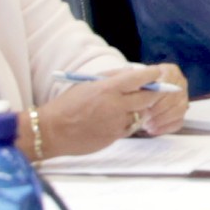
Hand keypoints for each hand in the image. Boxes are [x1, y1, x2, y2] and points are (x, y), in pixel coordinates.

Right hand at [26, 75, 148, 162]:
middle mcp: (115, 105)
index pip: (138, 78)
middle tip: (154, 91)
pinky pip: (130, 127)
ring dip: (138, 109)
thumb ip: (111, 77)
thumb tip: (132, 73)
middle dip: (154, 93)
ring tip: (125, 106)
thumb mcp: (87, 84)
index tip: (157, 72)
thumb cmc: (68, 105)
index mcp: (107, 88)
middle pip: (148, 98)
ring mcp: (117, 122)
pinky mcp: (115, 137)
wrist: (52, 131)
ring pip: (140, 114)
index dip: (151, 75)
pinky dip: (128, 122)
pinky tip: (114, 120)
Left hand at [126, 65, 189, 136]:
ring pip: (178, 111)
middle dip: (158, 109)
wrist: (140, 91)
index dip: (157, 94)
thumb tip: (139, 88)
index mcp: (170, 71)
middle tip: (144, 115)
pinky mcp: (181, 113)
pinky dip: (165, 128)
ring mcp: (183, 98)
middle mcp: (180, 83)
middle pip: (174, 97)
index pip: (168, 82)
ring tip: (146, 124)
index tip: (145, 102)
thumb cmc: (136, 84)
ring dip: (161, 119)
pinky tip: (152, 129)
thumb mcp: (134, 77)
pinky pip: (178, 122)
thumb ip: (137, 80)